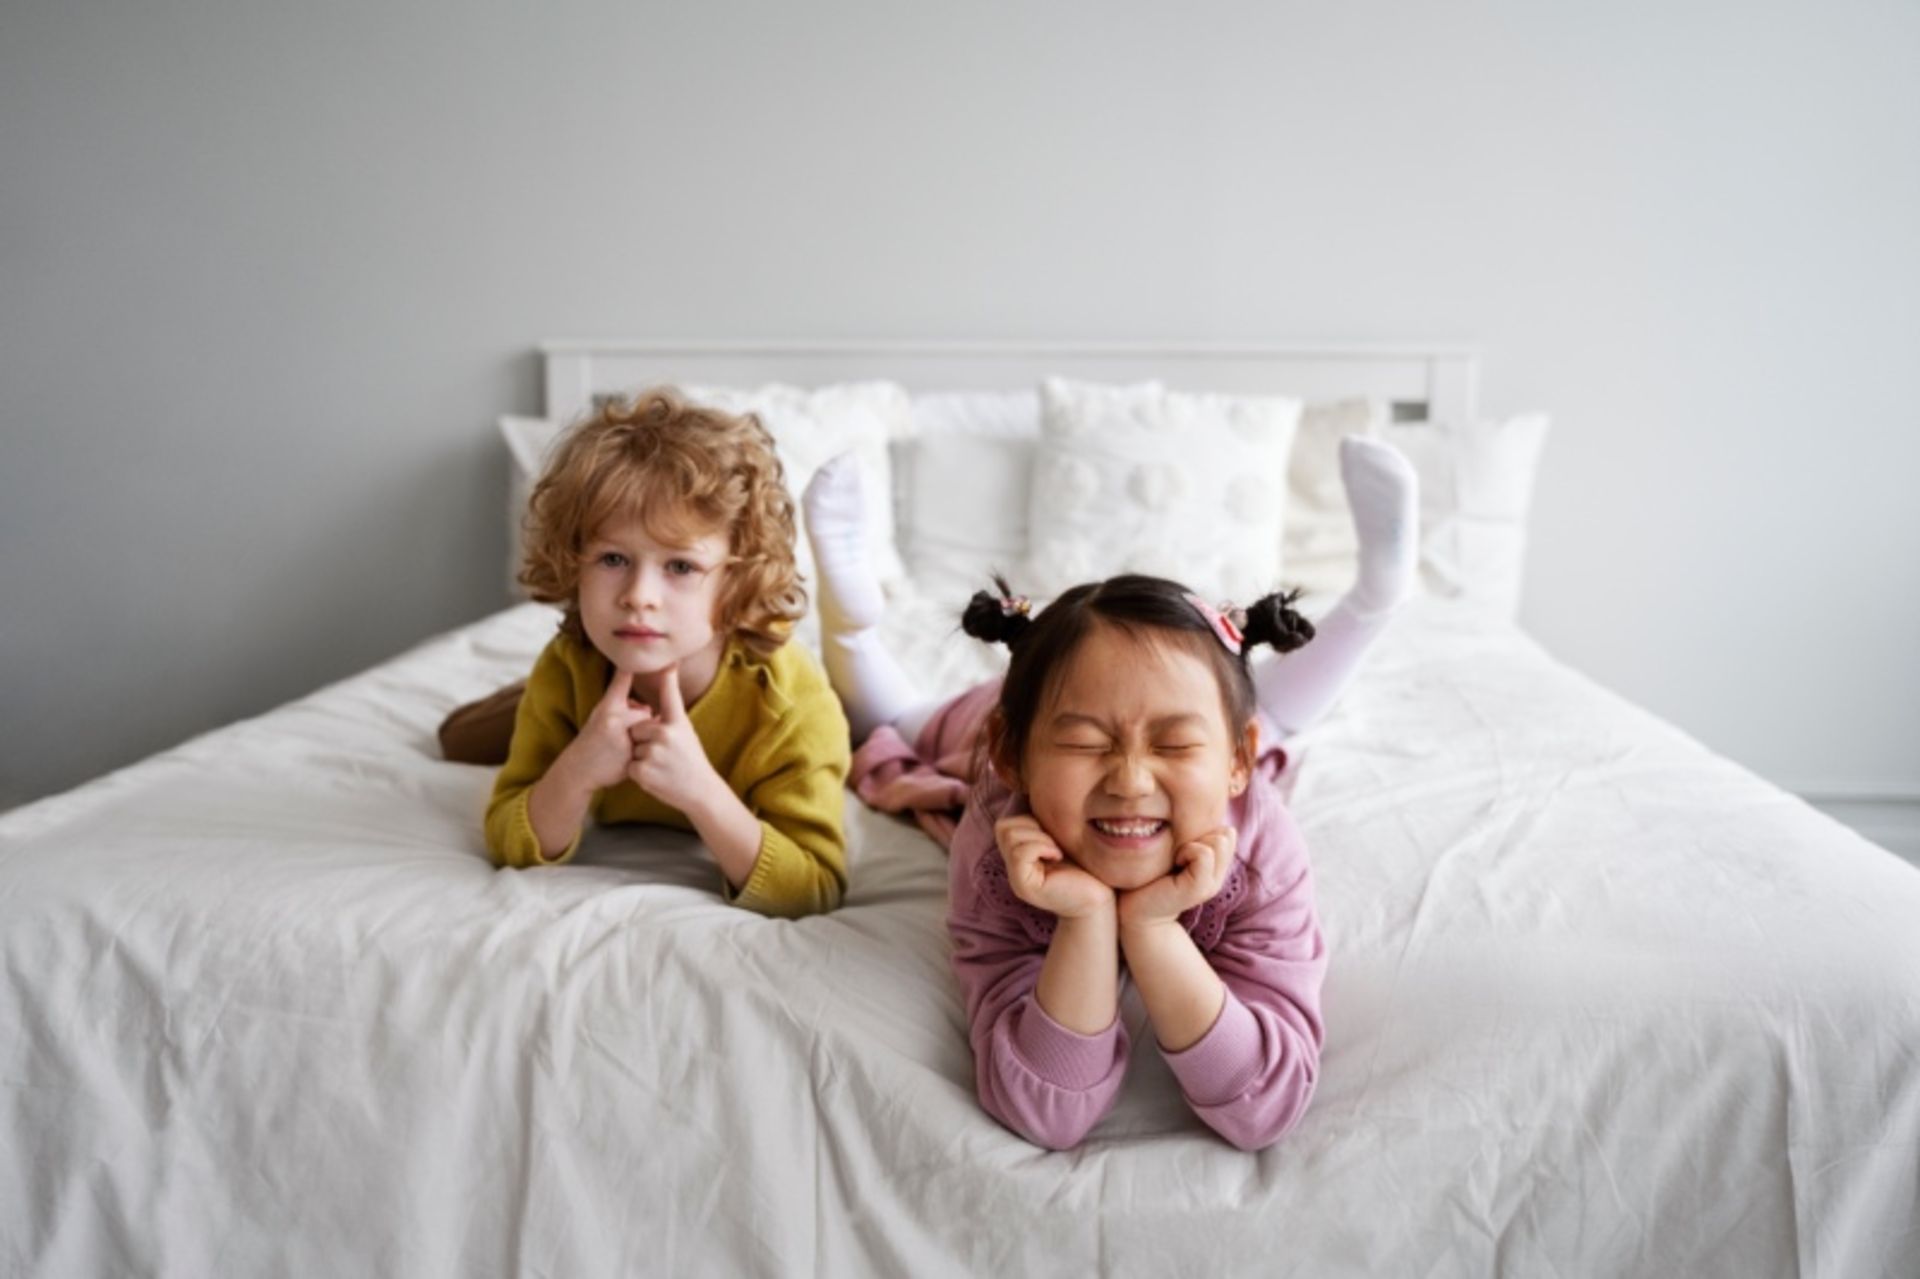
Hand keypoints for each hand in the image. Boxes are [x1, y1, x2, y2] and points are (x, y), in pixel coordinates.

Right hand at [557, 667, 654, 792]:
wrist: (577, 770)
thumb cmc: (592, 740)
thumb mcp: (599, 715)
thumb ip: (621, 705)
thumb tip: (645, 703)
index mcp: (607, 706)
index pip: (622, 680)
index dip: (633, 665)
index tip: (643, 654)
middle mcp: (614, 718)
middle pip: (644, 711)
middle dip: (639, 722)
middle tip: (616, 735)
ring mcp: (623, 737)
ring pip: (647, 729)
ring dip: (641, 736)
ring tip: (619, 746)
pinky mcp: (630, 754)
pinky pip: (646, 746)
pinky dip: (640, 751)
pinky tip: (623, 757)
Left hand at [625, 663, 718, 812]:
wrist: (700, 790)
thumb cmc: (691, 759)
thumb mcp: (686, 732)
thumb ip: (671, 713)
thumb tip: (666, 687)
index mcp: (678, 723)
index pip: (670, 694)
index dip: (667, 676)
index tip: (666, 660)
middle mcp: (666, 734)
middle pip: (637, 728)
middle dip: (643, 741)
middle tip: (664, 754)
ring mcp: (655, 753)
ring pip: (633, 749)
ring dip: (641, 759)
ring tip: (661, 767)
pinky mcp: (644, 771)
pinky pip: (630, 767)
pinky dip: (639, 774)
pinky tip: (656, 777)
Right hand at [996, 815, 1114, 920]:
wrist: (1101, 899)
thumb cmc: (1088, 868)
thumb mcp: (1063, 839)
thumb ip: (1045, 826)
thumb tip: (1039, 797)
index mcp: (1021, 856)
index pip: (1005, 824)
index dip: (1029, 820)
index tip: (1053, 836)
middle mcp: (1014, 869)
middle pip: (1003, 827)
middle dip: (1031, 826)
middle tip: (1054, 843)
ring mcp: (1016, 879)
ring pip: (1009, 837)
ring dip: (1037, 837)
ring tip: (1056, 851)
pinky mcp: (1024, 887)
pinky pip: (1019, 852)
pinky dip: (1040, 847)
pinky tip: (1058, 857)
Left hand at [1117, 826, 1235, 930]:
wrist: (1136, 908)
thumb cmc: (1151, 874)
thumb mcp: (1179, 849)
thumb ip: (1199, 837)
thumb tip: (1226, 828)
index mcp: (1215, 867)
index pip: (1227, 834)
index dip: (1202, 831)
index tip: (1181, 846)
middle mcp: (1217, 877)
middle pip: (1225, 836)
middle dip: (1198, 836)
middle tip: (1176, 854)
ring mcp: (1211, 885)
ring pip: (1218, 842)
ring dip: (1192, 843)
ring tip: (1175, 859)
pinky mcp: (1199, 889)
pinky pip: (1204, 854)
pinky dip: (1188, 851)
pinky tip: (1174, 863)